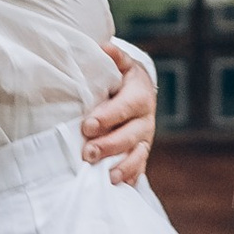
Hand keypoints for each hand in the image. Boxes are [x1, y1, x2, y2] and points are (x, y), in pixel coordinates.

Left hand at [82, 47, 157, 185]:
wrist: (139, 90)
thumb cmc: (121, 76)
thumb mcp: (121, 64)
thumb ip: (113, 57)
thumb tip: (103, 47)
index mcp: (139, 95)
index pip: (125, 107)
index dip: (108, 117)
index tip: (87, 125)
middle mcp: (145, 119)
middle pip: (131, 135)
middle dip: (110, 145)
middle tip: (88, 153)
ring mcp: (145, 138)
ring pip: (138, 154)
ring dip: (122, 166)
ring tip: (106, 176)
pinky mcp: (141, 153)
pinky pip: (139, 168)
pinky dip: (130, 177)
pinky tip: (117, 186)